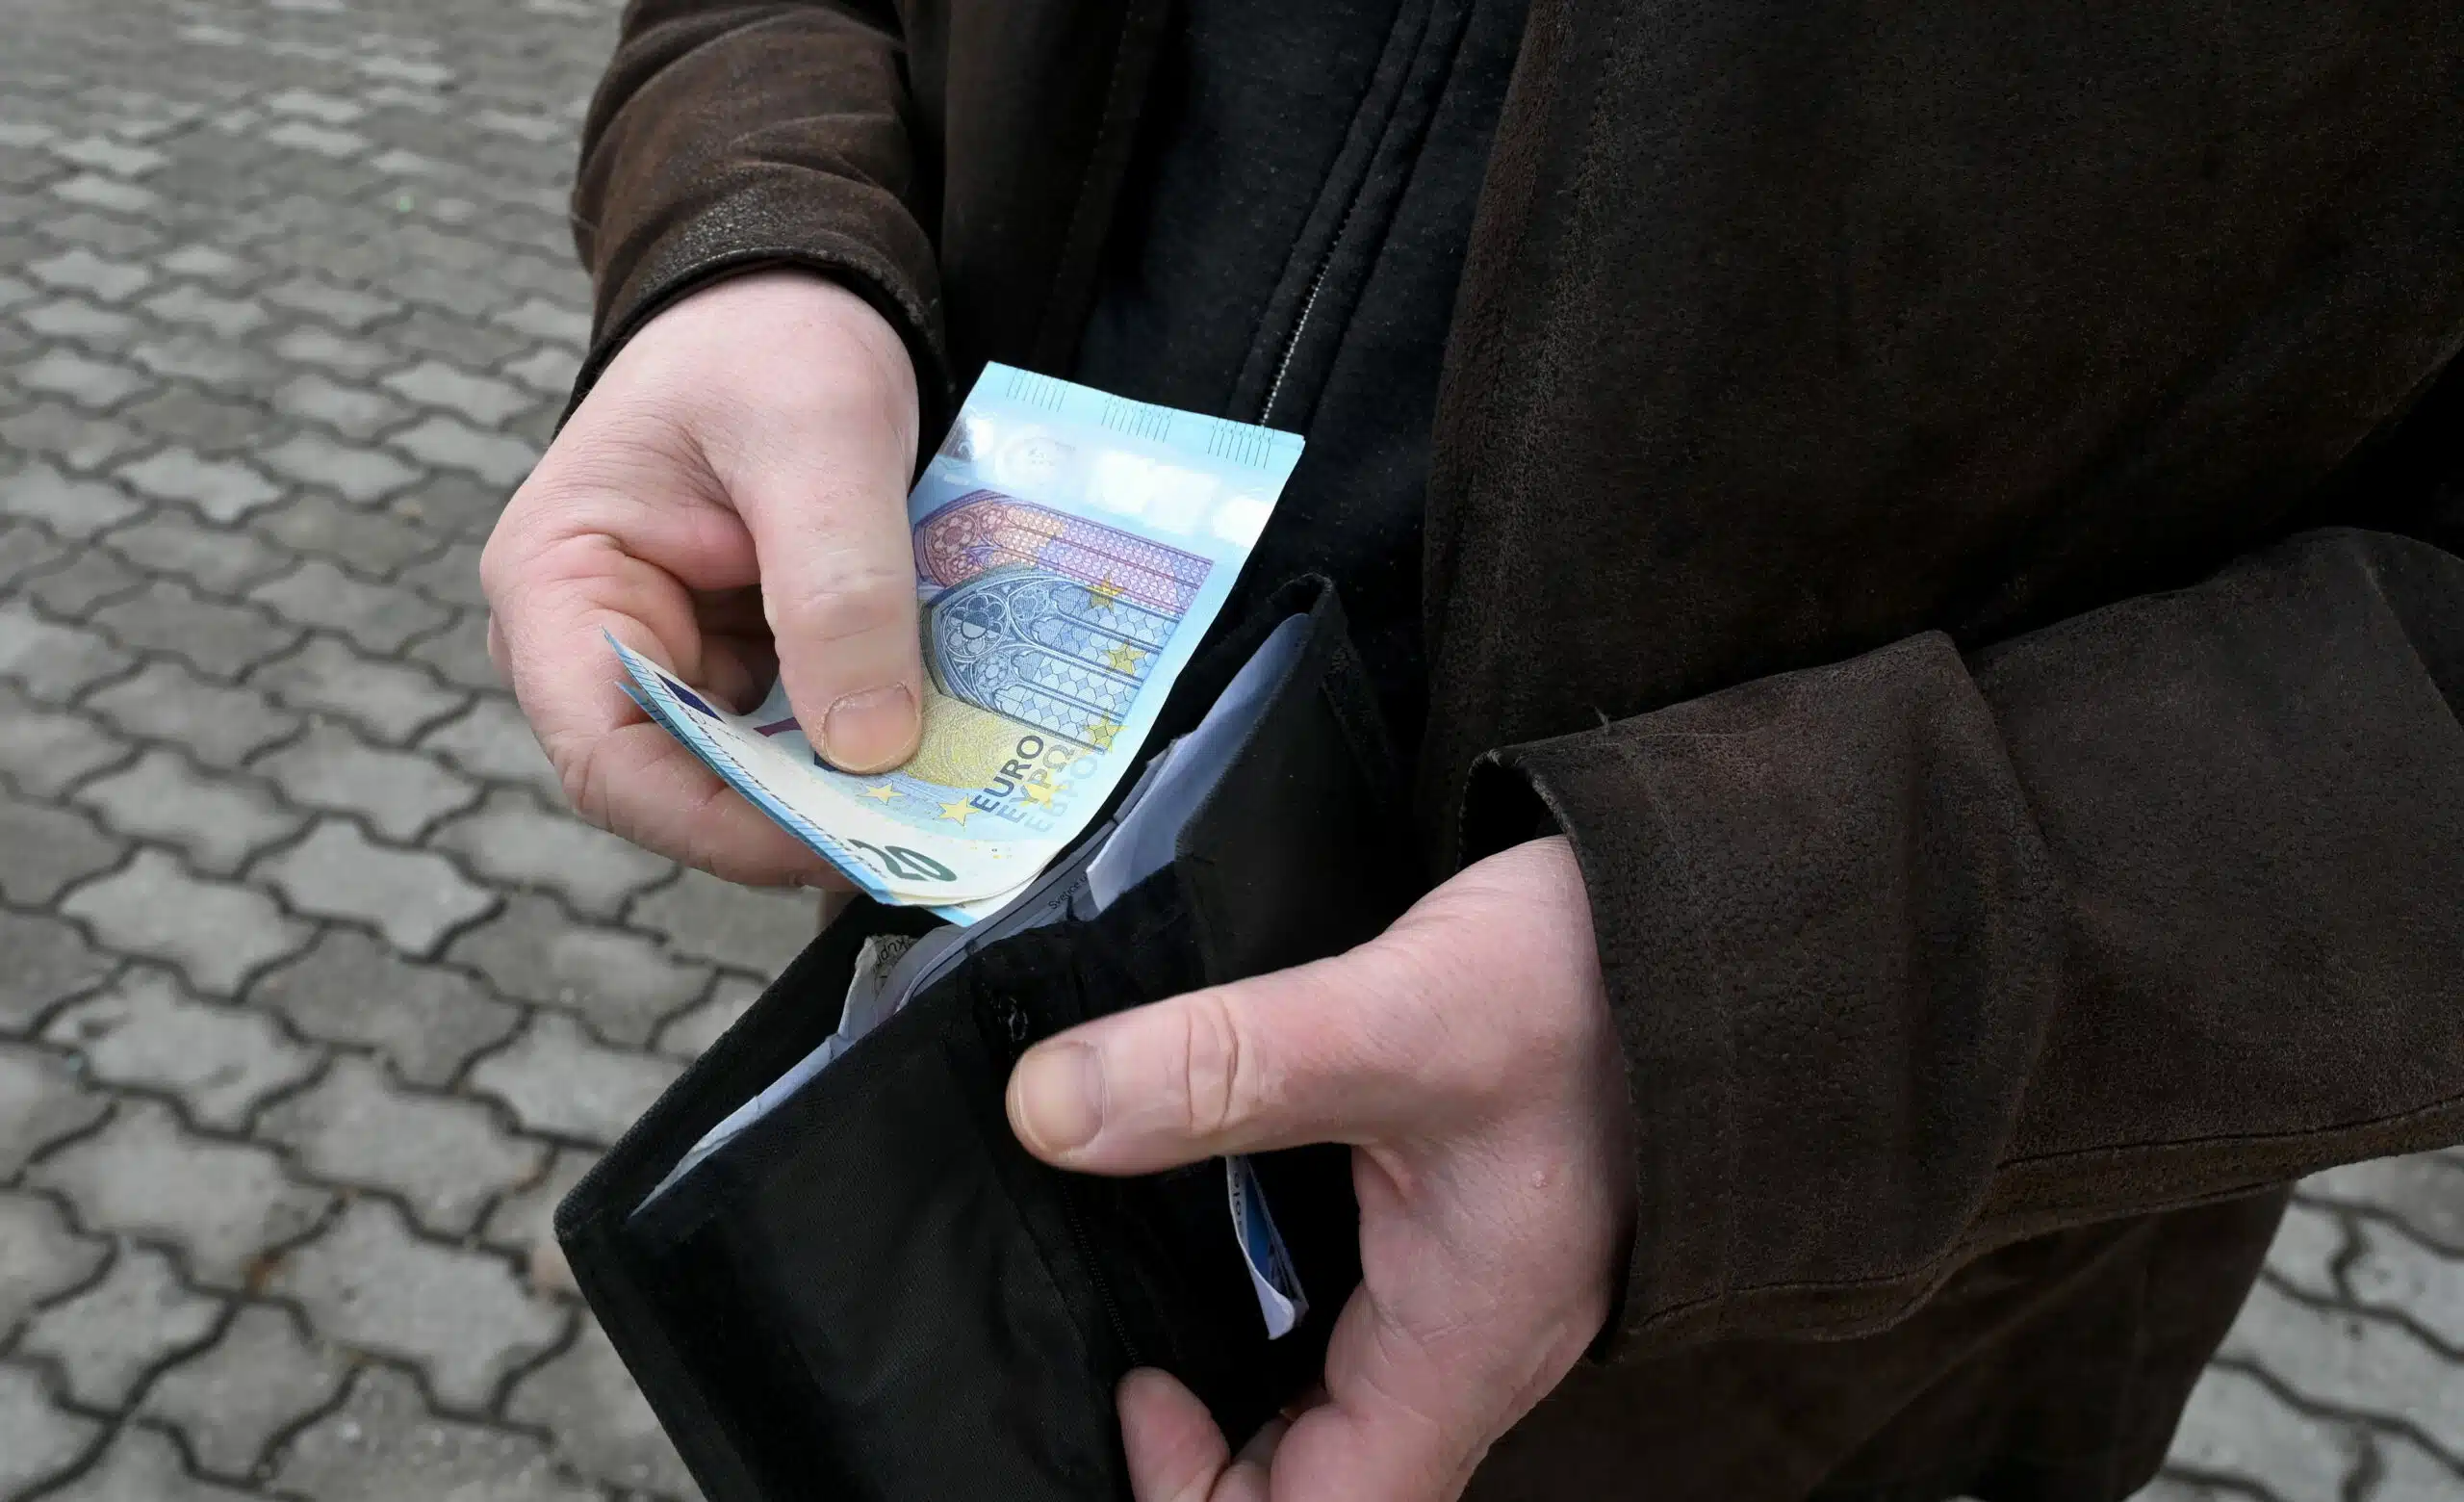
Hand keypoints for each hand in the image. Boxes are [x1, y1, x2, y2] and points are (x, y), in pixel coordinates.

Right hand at [481, 270, 923, 885]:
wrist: (797, 287)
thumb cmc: (771, 337)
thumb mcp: (818, 440)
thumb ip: (837, 586)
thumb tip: (870, 747)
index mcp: (557, 586)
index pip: (610, 760)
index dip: (720, 824)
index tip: (841, 840)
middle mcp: (597, 642)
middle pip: (688, 783)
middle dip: (806, 815)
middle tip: (931, 839)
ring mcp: (678, 656)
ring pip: (758, 770)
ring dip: (851, 790)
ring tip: (957, 803)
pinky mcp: (751, 658)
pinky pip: (807, 730)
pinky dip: (872, 743)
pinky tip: (949, 752)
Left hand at [1004, 836, 1633, 1501]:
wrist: (1715, 913)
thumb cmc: (1592, 985)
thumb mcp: (1391, 1019)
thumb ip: (1221, 1064)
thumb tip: (1049, 1108)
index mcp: (1459, 1347)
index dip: (1204, 1499)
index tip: (1138, 1387)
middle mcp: (1470, 1342)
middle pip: (1325, 1476)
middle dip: (1211, 1454)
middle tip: (1127, 1353)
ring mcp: (1475, 1284)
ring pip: (1340, 1396)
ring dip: (1244, 1377)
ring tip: (1152, 1289)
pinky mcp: (1470, 1218)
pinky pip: (1362, 1308)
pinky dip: (1279, 1294)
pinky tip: (1225, 1203)